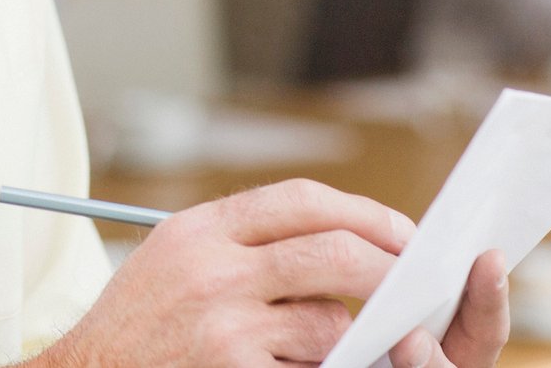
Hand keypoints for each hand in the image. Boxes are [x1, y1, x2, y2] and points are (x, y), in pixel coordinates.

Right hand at [36, 179, 507, 366]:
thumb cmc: (136, 326)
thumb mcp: (172, 258)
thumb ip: (239, 240)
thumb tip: (334, 236)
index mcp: (199, 228)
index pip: (301, 199)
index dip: (363, 212)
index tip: (399, 232)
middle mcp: (212, 268)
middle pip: (333, 250)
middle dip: (388, 266)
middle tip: (414, 283)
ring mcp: (225, 326)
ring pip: (333, 317)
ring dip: (359, 332)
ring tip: (362, 337)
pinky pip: (314, 365)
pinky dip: (331, 366)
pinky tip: (325, 363)